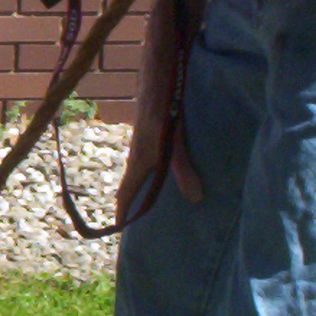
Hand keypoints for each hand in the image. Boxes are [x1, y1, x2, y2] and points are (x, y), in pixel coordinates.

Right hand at [115, 104, 201, 222]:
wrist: (156, 86)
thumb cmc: (163, 115)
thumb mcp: (175, 145)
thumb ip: (184, 171)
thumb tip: (195, 199)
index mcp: (138, 164)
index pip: (125, 194)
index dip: (122, 212)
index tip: (120, 229)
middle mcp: (135, 158)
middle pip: (128, 186)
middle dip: (129, 204)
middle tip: (135, 221)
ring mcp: (140, 148)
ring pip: (137, 175)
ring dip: (139, 189)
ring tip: (150, 202)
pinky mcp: (148, 139)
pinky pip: (144, 164)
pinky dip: (148, 176)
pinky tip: (162, 175)